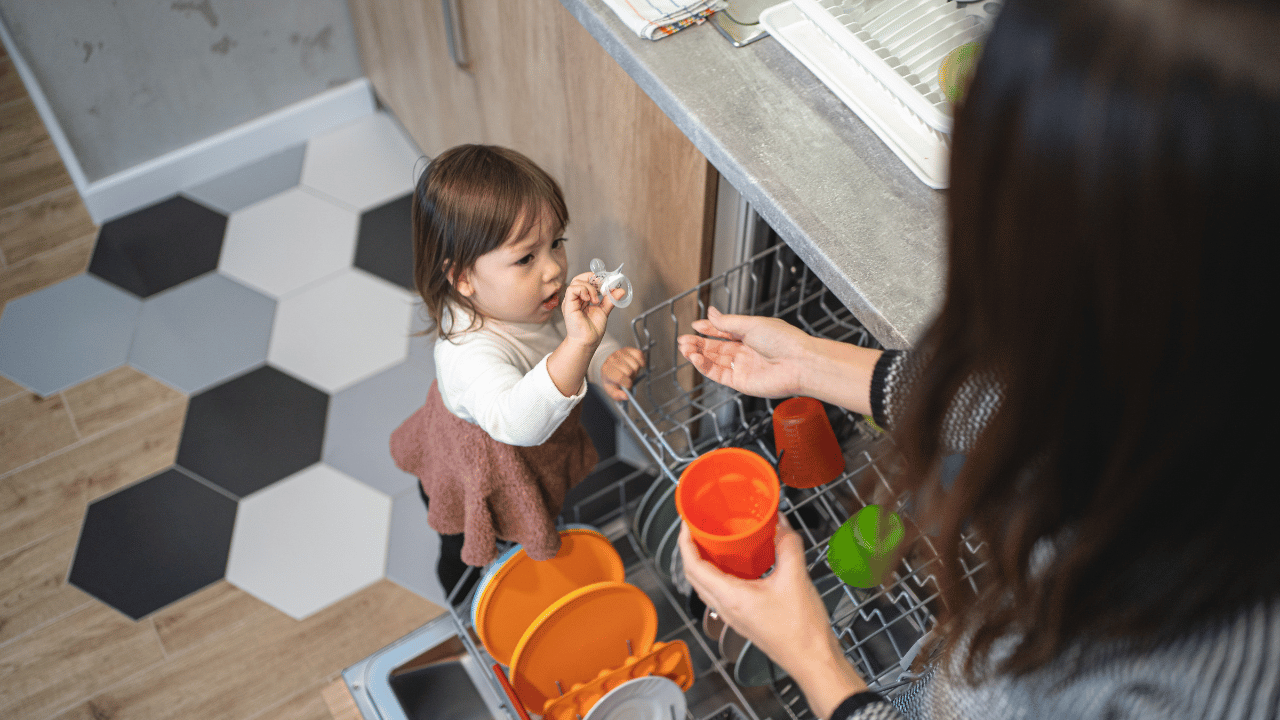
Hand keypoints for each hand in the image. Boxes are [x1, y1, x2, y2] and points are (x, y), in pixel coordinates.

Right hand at [561, 271, 623, 348]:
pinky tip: (589, 299)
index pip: (586, 281)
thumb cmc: (592, 330)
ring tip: (596, 299)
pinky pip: (572, 289)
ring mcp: (571, 301)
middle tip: (603, 287)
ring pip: (576, 281)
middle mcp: (575, 298)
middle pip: (580, 278)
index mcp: (582, 298)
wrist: (588, 342)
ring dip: (590, 287)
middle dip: (593, 279)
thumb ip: (610, 300)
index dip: (596, 279)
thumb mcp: (604, 311)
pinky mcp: (568, 305)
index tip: (607, 283)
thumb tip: (620, 290)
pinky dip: (583, 290)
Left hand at [601, 347, 645, 400]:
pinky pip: (640, 354)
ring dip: (636, 370)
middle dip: (631, 378)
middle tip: (628, 378)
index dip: (627, 384)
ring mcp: (620, 352)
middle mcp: (612, 359)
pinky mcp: (628, 349)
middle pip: (630, 371)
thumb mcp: (611, 390)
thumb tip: (626, 396)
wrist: (610, 366)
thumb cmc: (611, 379)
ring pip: (636, 364)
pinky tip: (637, 365)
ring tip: (630, 372)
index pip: (620, 377)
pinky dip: (641, 361)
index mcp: (606, 370)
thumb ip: (618, 395)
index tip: (628, 386)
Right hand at [677, 307, 810, 398]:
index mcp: (751, 335)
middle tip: (682, 340)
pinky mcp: (740, 382)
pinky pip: (718, 374)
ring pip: (714, 361)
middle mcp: (746, 351)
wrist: (799, 363)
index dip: (709, 328)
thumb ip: (727, 322)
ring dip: (697, 354)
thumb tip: (711, 312)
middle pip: (716, 347)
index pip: (724, 331)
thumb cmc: (783, 340)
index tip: (695, 325)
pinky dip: (704, 366)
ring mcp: (743, 367)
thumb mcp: (751, 324)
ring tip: (684, 348)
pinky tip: (695, 358)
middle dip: (698, 343)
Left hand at [679, 515, 867, 716]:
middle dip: (690, 551)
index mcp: (730, 598)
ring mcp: (733, 616)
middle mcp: (726, 608)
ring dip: (702, 564)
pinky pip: (720, 594)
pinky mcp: (744, 620)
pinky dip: (719, 576)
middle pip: (694, 577)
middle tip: (696, 530)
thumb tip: (779, 522)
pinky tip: (736, 566)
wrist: (813, 661)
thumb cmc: (802, 631)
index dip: (684, 543)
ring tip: (712, 544)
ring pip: (705, 587)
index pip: (693, 567)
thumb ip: (787, 544)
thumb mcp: (796, 578)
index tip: (686, 525)